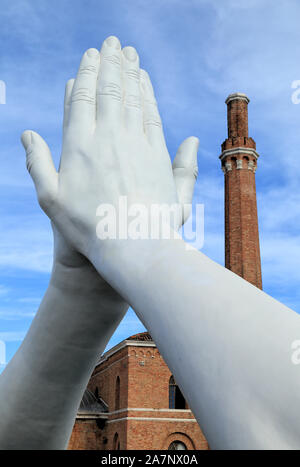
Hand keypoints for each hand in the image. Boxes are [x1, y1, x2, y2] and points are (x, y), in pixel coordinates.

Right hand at [21, 35, 198, 276]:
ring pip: (134, 98)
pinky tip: (146, 84)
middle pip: (110, 90)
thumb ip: (37, 163)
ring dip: (132, 72)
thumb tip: (28, 134)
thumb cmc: (89, 228)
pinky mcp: (159, 156)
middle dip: (112, 63)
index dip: (87, 73)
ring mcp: (137, 144)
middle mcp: (109, 138)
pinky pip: (153, 115)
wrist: (133, 245)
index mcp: (80, 145)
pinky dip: (149, 95)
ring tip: (130, 54)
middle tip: (113, 43)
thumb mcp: (51, 200)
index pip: (83, 97)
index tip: (91, 55)